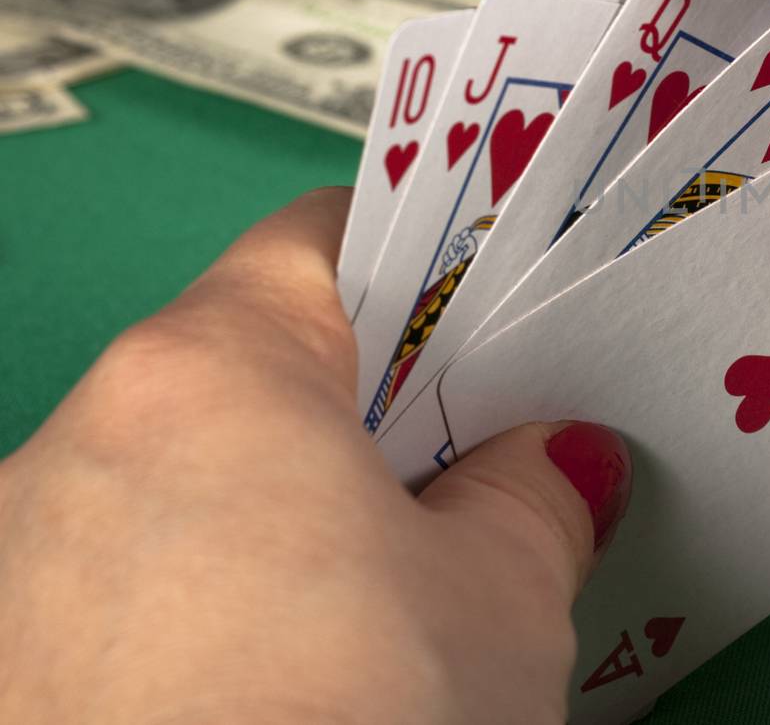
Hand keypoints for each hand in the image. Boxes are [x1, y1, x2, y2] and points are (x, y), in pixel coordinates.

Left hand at [0, 189, 628, 723]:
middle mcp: (76, 445)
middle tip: (463, 482)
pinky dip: (200, 609)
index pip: (320, 247)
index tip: (482, 316)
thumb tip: (554, 467)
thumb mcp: (500, 596)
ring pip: (180, 489)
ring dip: (274, 524)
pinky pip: (119, 588)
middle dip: (358, 423)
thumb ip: (532, 496)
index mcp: (203, 376)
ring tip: (376, 609)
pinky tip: (276, 682)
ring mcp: (15, 568)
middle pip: (245, 375)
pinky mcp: (6, 669)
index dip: (418, 273)